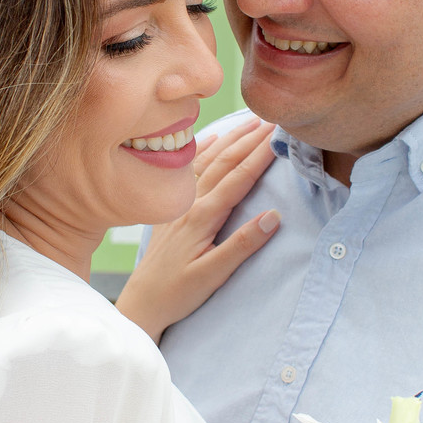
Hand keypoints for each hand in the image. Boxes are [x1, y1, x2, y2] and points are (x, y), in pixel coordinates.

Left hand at [116, 120, 279, 342]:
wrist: (142, 302)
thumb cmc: (178, 293)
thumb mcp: (212, 276)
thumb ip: (242, 245)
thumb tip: (274, 216)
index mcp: (202, 217)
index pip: (238, 178)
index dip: (261, 154)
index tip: (280, 134)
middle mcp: (190, 203)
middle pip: (225, 163)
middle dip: (250, 139)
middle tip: (274, 120)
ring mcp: (180, 203)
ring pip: (208, 161)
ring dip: (231, 139)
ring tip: (251, 121)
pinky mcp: (173, 208)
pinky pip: (189, 169)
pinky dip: (203, 149)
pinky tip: (213, 137)